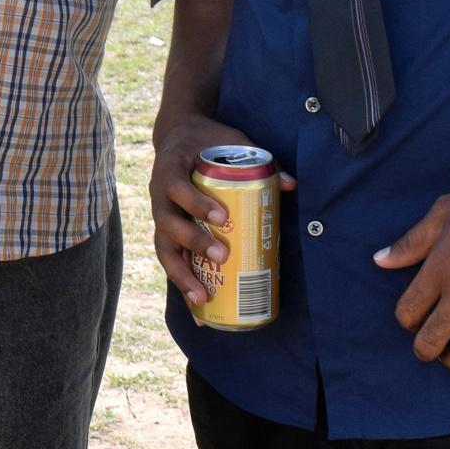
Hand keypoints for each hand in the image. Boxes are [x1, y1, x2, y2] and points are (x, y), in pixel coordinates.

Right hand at [148, 111, 293, 307]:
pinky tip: (199, 310)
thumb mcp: (231, 141)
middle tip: (222, 256)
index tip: (222, 217)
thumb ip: (259, 160)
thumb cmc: (207, 142)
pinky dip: (183, 286)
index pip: (177, 187)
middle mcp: (158, 196)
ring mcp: (160, 217)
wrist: (178, 137)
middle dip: (193, 242)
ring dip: (181, 276)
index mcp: (170, 169)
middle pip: (167, 224)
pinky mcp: (167, 234)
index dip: (196, 203)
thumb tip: (291, 185)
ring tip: (202, 299)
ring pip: (164, 250)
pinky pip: (171, 262)